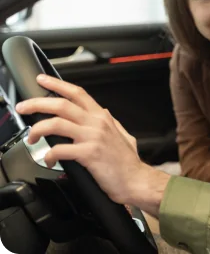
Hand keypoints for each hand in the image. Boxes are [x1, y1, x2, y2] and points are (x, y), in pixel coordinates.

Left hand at [15, 75, 168, 214]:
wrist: (136, 180)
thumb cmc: (128, 162)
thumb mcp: (123, 135)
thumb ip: (112, 122)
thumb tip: (104, 112)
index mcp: (103, 118)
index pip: (77, 93)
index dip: (57, 84)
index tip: (42, 80)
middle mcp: (97, 124)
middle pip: (62, 105)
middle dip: (37, 103)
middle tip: (24, 107)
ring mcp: (93, 138)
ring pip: (57, 124)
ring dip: (38, 129)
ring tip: (32, 137)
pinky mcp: (88, 154)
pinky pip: (60, 149)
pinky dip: (49, 155)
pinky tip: (49, 160)